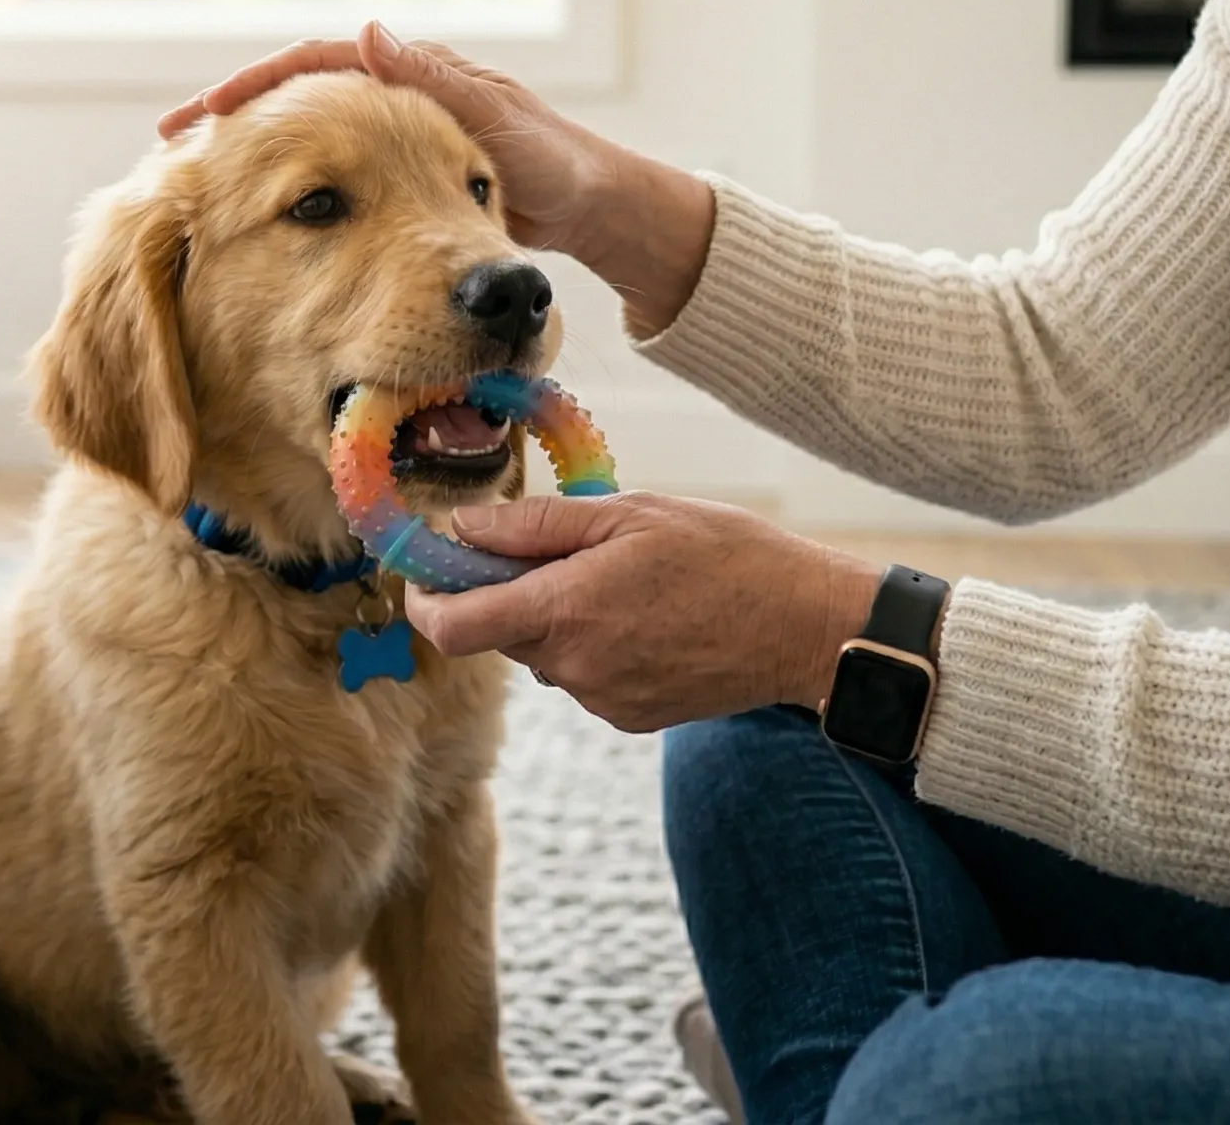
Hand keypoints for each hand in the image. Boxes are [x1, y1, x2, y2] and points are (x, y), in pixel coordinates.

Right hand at [159, 20, 613, 250]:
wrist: (596, 210)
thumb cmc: (557, 164)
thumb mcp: (494, 123)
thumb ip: (433, 83)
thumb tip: (366, 30)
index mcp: (412, 74)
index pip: (314, 67)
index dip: (254, 89)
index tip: (206, 116)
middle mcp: (393, 98)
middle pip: (295, 100)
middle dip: (233, 118)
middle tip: (171, 145)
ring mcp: (391, 143)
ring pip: (305, 142)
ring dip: (252, 156)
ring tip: (192, 181)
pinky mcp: (396, 186)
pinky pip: (328, 184)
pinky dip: (286, 194)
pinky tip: (251, 220)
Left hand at [402, 492, 887, 733]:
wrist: (805, 627)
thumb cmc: (725, 555)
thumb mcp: (628, 513)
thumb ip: (535, 527)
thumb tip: (462, 528)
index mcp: (566, 611)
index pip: (453, 625)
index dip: (424, 598)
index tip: (424, 571)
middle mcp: (575, 666)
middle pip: (499, 633)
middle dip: (504, 593)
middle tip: (552, 549)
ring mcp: (602, 700)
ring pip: (543, 653)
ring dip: (556, 617)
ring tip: (622, 578)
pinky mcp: (628, 716)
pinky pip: (582, 675)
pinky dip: (592, 643)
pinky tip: (645, 616)